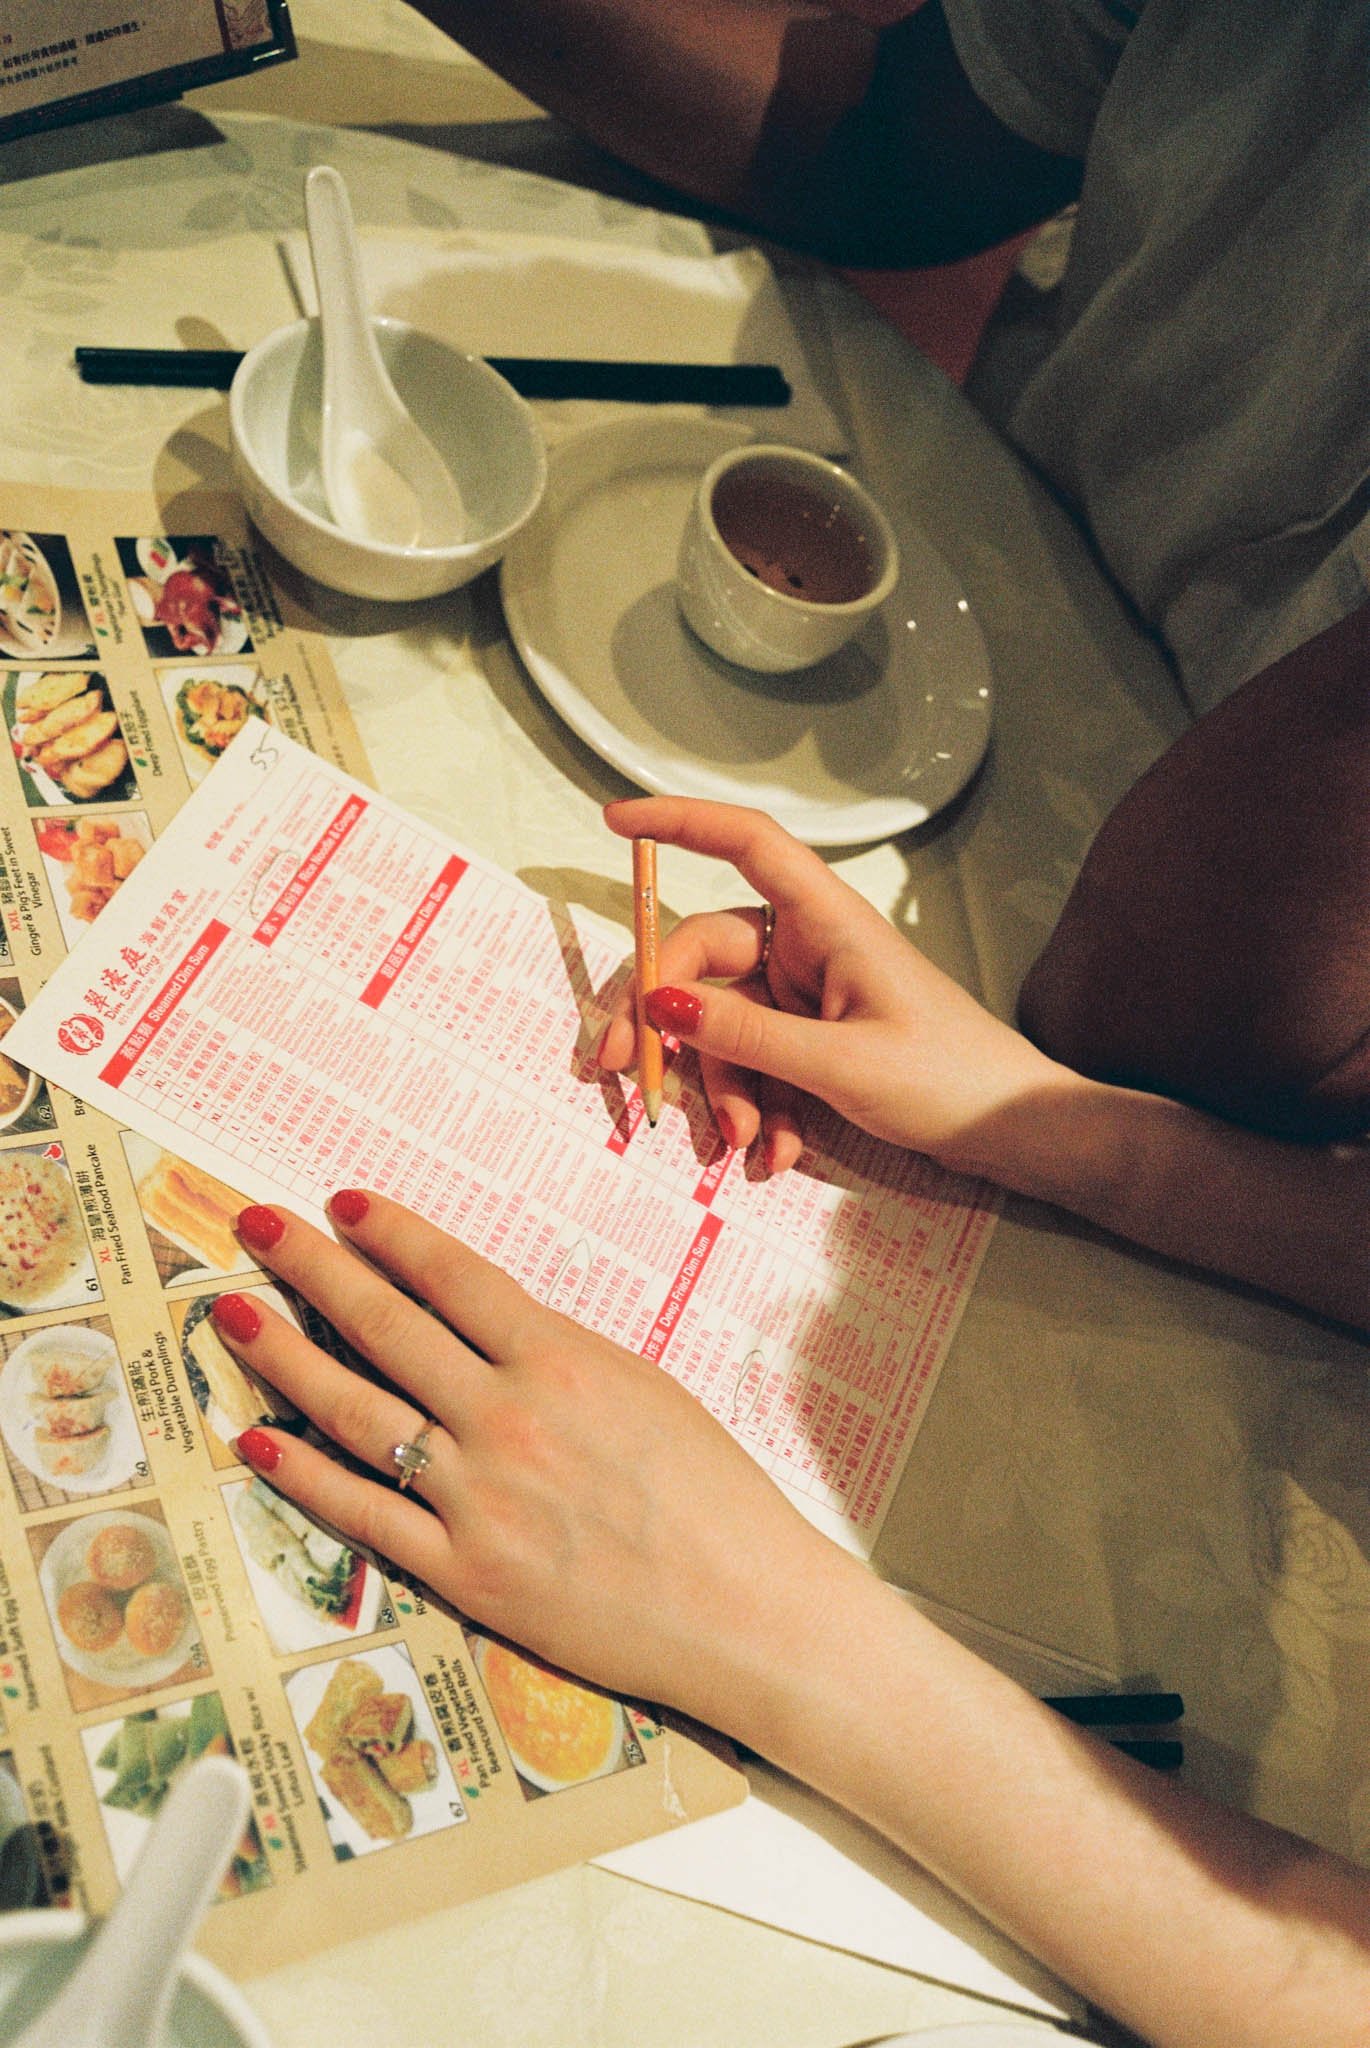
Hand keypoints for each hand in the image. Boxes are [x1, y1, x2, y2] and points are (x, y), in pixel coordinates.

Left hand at [214, 1193, 858, 1741]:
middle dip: (313, 1268)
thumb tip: (489, 1326)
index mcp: (562, 1361)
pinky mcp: (463, 1572)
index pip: (453, 1277)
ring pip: (355, 1410)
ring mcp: (478, 1497)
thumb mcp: (646, 1388)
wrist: (745, 1607)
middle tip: (258, 1227)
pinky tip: (257, 1439)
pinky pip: (363, 1513)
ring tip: (232, 1315)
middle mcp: (507, 1418)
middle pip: (386, 1325)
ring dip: (284, 1355)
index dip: (391, 1233)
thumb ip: (560, 1355)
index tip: (343, 1204)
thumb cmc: (715, 1494)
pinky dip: (303, 1476)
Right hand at [600, 795, 1064, 1177]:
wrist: (1015, 1130)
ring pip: (726, 1022)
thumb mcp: (841, 1065)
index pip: (747, 843)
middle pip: (708, 956)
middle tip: (630, 1071)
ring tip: (749, 1142)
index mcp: (828, 921)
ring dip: (725, 1085)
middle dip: (671, 1020)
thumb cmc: (950, 1078)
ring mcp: (811, 994)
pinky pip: (758, 1061)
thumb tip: (661, 1002)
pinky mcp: (816, 1040)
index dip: (680, 823)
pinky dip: (759, 1105)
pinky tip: (779, 1152)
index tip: (615, 821)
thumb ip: (748, 1035)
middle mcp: (811, 946)